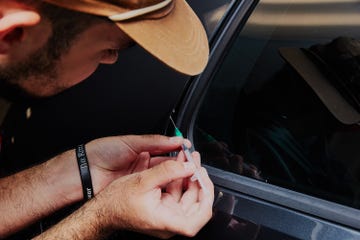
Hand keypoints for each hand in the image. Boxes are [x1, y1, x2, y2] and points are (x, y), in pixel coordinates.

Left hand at [84, 134, 188, 194]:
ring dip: (172, 172)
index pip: (163, 147)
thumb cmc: (102, 153)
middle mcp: (142, 162)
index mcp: (140, 148)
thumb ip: (153, 141)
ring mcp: (140, 176)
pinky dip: (163, 183)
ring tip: (183, 169)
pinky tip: (171, 180)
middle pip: (165, 161)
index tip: (187, 147)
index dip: (176, 147)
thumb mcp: (130, 142)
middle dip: (177, 160)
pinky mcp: (137, 188)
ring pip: (161, 173)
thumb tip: (173, 139)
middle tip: (189, 160)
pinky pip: (153, 185)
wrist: (85, 172)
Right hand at [95, 151, 213, 238]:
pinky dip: (179, 179)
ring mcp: (167, 215)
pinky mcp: (163, 208)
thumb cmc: (117, 202)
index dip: (206, 198)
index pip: (198, 218)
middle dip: (198, 179)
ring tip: (188, 158)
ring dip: (189, 176)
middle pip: (196, 204)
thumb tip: (188, 166)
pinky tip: (179, 164)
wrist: (103, 209)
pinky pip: (177, 194)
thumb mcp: (143, 181)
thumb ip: (168, 171)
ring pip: (187, 196)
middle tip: (195, 162)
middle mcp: (169, 222)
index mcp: (165, 220)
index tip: (204, 180)